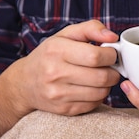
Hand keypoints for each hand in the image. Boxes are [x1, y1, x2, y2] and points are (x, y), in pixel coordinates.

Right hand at [0, 20, 120, 138]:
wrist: (25, 83)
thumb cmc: (50, 55)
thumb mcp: (66, 35)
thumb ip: (91, 28)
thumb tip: (112, 36)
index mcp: (56, 50)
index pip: (95, 56)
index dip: (111, 55)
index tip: (111, 54)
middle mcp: (55, 73)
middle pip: (102, 76)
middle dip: (114, 71)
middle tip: (111, 67)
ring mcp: (59, 94)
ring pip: (101, 92)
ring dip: (108, 85)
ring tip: (101, 77)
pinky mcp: (64, 109)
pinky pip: (95, 104)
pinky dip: (99, 96)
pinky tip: (91, 88)